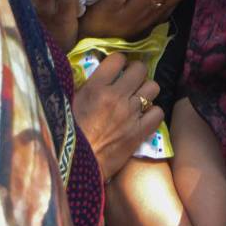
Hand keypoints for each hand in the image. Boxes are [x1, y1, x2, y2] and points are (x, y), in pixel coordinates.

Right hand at [71, 53, 164, 181]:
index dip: (119, 62)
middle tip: (130, 81)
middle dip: (136, 72)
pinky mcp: (140, 132)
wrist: (76, 166)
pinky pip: (158, 112)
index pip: (117, 58)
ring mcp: (130, 114)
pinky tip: (143, 116)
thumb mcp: (69, 102)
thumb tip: (94, 71)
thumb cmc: (67, 133)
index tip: (116, 69)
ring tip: (138, 97)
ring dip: (146, 90)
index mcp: (96, 87)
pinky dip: (153, 112)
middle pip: (140, 69)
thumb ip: (83, 85)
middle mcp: (116, 96)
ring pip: (153, 87)